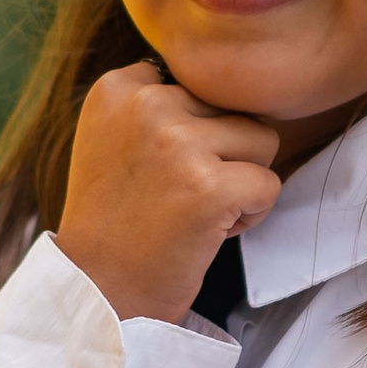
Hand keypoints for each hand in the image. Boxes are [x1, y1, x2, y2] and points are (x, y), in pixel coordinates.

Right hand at [55, 59, 279, 324]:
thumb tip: (232, 77)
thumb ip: (159, 101)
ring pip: (262, 140)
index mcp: (118, 87)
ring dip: (241, 180)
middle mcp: (146, 105)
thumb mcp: (113, 138)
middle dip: (221, 154)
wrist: (97, 290)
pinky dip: (251, 214)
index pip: (199, 83)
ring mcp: (178, 144)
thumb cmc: (114, 219)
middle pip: (233, 108)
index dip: (193, 131)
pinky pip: (268, 184)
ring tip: (195, 210)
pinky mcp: (209, 187)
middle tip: (177, 196)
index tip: (156, 170)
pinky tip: (209, 232)